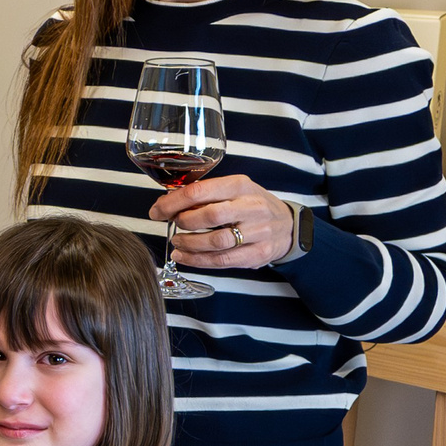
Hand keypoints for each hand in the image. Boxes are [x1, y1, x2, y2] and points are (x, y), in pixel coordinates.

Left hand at [149, 175, 296, 269]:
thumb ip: (203, 195)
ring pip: (216, 241)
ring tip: (177, 242)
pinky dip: (198, 260)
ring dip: (189, 244)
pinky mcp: (258, 254)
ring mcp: (258, 232)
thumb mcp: (232, 190)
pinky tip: (184, 257)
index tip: (157, 210)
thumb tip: (165, 203)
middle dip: (182, 221)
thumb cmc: (251, 206)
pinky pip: (223, 260)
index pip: (200, 191)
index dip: (172, 202)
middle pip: (209, 216)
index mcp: (240, 185)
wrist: (288, 225)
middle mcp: (251, 207)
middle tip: (172, 224)